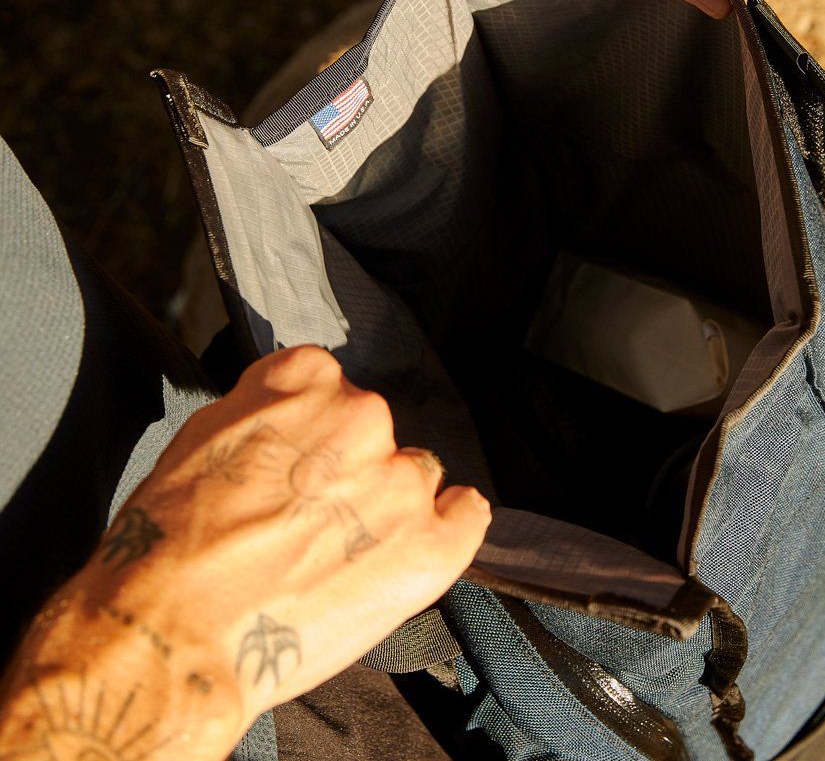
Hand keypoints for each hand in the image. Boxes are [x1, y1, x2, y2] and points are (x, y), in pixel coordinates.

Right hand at [0, 347, 489, 759]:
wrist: (173, 633)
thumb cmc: (167, 542)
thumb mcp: (201, 439)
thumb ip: (263, 408)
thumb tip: (290, 416)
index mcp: (307, 381)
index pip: (327, 384)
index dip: (310, 428)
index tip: (296, 458)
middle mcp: (363, 416)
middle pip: (373, 431)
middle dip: (349, 467)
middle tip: (309, 518)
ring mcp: (401, 480)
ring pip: (415, 475)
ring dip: (390, 505)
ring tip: (344, 554)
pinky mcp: (431, 543)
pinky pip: (467, 514)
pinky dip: (450, 527)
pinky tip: (416, 547)